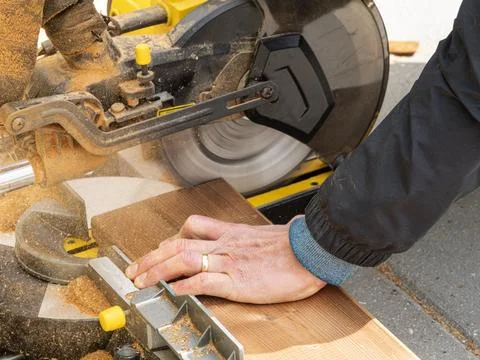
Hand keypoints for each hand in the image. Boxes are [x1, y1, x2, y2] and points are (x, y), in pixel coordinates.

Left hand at [125, 215, 325, 303]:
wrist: (310, 251)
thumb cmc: (292, 246)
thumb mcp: (263, 237)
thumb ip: (245, 240)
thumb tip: (240, 246)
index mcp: (232, 233)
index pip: (193, 228)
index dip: (171, 238)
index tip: (159, 248)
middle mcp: (225, 244)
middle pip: (179, 243)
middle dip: (152, 256)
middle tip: (136, 268)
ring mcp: (229, 262)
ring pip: (184, 258)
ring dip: (157, 269)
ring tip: (140, 281)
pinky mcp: (237, 281)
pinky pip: (203, 281)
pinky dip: (183, 285)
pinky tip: (171, 292)